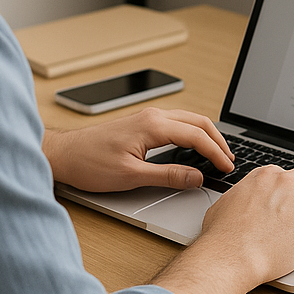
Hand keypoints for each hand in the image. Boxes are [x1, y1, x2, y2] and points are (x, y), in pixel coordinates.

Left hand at [42, 108, 233, 192]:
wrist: (64, 154)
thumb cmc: (89, 163)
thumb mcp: (131, 176)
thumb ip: (168, 176)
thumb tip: (196, 177)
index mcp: (153, 125)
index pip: (197, 136)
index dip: (216, 153)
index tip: (227, 168)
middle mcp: (152, 116)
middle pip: (198, 122)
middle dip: (218, 141)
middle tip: (229, 161)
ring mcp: (147, 117)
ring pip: (189, 120)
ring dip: (207, 135)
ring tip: (218, 154)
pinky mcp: (142, 123)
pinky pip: (177, 123)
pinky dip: (193, 133)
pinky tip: (195, 146)